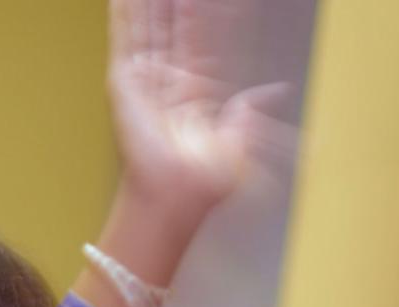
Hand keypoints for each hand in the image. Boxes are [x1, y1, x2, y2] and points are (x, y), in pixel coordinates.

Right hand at [108, 0, 289, 222]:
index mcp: (194, 89)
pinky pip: (124, 39)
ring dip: (148, 2)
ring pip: (147, 26)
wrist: (177, 196)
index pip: (201, 37)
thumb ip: (249, 110)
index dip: (208, 12)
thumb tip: (276, 89)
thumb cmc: (203, 182)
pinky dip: (122, 14)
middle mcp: (167, 81)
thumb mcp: (238, 139)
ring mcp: (144, 79)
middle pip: (171, 25)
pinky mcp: (124, 82)